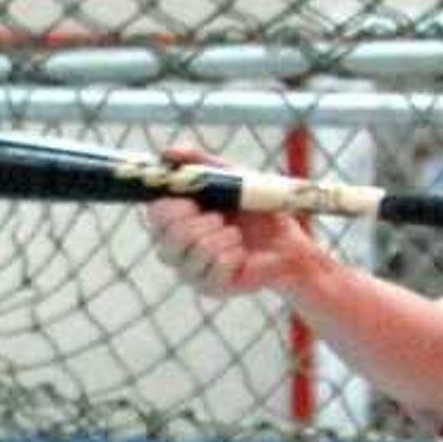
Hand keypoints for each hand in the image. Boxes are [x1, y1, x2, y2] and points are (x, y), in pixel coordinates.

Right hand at [143, 145, 319, 299]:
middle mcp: (174, 249)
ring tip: (235, 234)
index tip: (195, 202)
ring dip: (222, 237)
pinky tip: (241, 254)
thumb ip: (199, 162)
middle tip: (220, 218)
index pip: (155, 215)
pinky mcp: (210, 288)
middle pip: (168, 238)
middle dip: (199, 224)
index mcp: (173, 221)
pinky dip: (234, 254)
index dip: (173, 207)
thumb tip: (167, 153)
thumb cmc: (255, 209)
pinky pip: (217, 266)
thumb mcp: (230, 177)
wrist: (287, 242)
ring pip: (194, 252)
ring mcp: (190, 271)